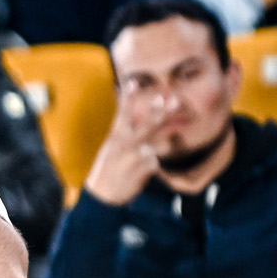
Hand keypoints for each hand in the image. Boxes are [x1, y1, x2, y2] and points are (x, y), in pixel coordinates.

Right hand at [83, 84, 168, 205]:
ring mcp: (135, 154)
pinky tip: (140, 175)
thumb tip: (134, 127)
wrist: (102, 196)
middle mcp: (125, 142)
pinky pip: (157, 162)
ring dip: (162, 144)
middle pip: (148, 123)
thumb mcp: (110, 151)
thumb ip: (123, 138)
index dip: (127, 97)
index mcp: (116, 137)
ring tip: (161, 141)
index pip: (122, 113)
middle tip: (174, 99)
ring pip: (158, 144)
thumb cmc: (107, 173)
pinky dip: (153, 167)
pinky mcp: (144, 166)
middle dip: (162, 111)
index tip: (132, 82)